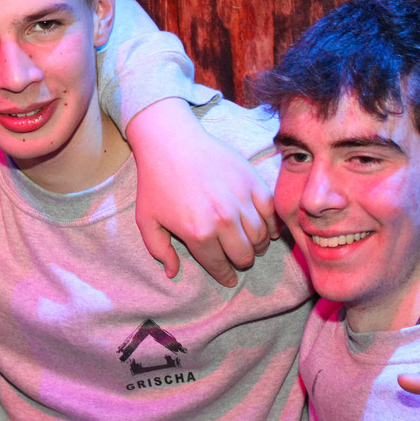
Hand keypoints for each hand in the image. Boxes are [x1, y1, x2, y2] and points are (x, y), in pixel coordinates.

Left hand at [128, 98, 277, 285]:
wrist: (171, 142)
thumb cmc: (156, 181)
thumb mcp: (147, 220)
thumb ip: (159, 250)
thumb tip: (172, 273)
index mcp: (197, 233)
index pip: (219, 265)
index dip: (225, 275)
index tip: (229, 278)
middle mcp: (223, 220)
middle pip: (244, 255)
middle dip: (241, 261)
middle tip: (237, 258)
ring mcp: (241, 201)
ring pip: (260, 237)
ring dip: (256, 245)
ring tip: (250, 244)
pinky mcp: (253, 182)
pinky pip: (272, 212)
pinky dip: (272, 224)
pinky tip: (266, 229)